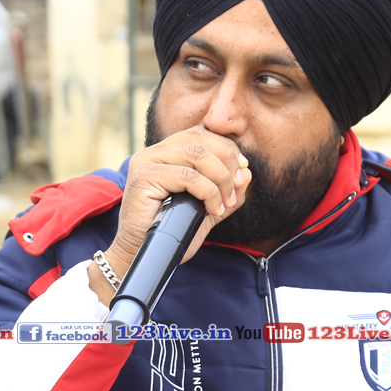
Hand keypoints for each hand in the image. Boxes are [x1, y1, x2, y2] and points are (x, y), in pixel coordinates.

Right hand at [88, 127, 250, 306]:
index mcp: (165, 153)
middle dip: (227, 163)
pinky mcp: (144, 177)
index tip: (242, 171)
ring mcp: (146, 162)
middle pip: (200, 140)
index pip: (201, 135)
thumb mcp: (206, 211)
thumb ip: (226, 193)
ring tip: (224, 203)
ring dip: (220, 179)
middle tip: (236, 189)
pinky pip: (187, 176)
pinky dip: (208, 192)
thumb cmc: (171, 234)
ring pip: (196, 154)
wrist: (142, 255)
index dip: (226, 149)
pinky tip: (212, 209)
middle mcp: (153, 152)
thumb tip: (247, 174)